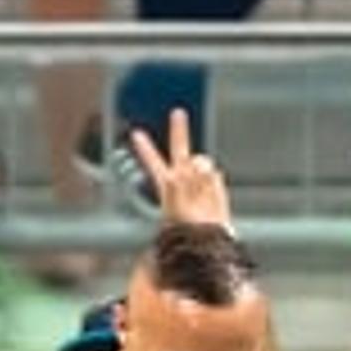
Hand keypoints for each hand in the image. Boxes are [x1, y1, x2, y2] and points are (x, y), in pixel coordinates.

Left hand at [129, 108, 232, 227]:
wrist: (204, 238)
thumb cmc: (185, 225)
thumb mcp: (175, 203)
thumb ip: (180, 180)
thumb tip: (193, 164)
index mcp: (167, 183)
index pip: (153, 162)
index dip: (145, 148)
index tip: (136, 133)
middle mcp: (182, 177)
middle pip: (180, 148)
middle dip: (179, 130)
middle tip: (177, 112)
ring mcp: (199, 179)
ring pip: (200, 161)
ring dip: (199, 168)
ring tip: (198, 185)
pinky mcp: (215, 183)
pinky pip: (214, 173)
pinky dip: (211, 179)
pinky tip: (208, 192)